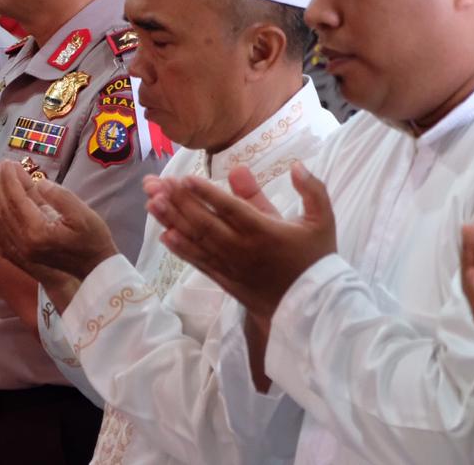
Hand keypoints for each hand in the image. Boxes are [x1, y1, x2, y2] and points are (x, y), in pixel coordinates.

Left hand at [0, 160, 117, 283]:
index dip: (9, 178)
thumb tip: (38, 182)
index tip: (8, 161)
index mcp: (37, 233)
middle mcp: (22, 243)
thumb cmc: (92, 239)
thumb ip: (59, 195)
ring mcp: (16, 251)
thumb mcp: (83, 213)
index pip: (15, 199)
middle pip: (0, 207)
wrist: (93, 270)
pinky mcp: (15, 253)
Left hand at [146, 162, 336, 318]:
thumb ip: (312, 191)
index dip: (207, 194)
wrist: (313, 309)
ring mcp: (232, 267)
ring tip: (151, 203)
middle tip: (155, 184)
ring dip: (172, 221)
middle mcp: (243, 249)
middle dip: (178, 202)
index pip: (231, 209)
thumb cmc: (316, 259)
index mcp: (265, 232)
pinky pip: (200, 264)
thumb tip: (295, 165)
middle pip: (205, 223)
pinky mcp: (226, 281)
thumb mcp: (322, 221)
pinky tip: (165, 236)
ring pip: (198, 241)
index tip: (184, 179)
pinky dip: (182, 250)